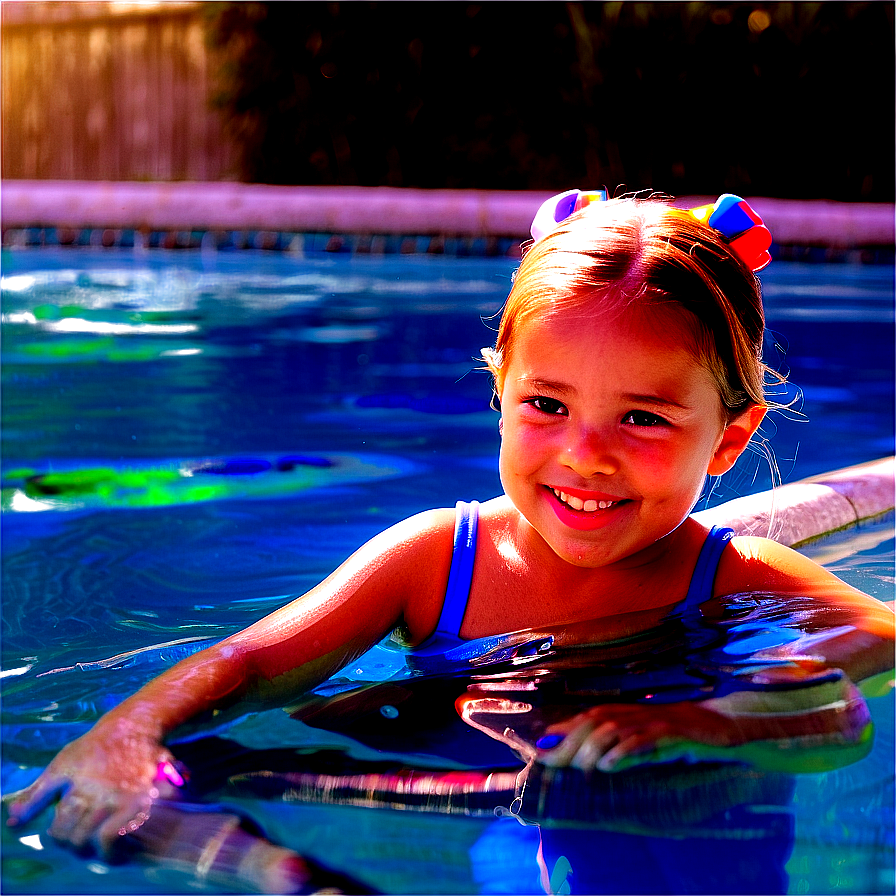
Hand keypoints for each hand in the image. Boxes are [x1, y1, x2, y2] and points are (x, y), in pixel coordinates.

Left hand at [6, 716, 177, 858]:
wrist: (133, 727)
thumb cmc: (95, 745)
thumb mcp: (62, 764)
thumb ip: (37, 793)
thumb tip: (13, 820)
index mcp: (75, 787)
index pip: (60, 829)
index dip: (59, 837)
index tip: (64, 835)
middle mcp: (96, 795)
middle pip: (77, 837)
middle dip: (75, 844)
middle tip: (80, 841)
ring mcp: (118, 799)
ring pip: (97, 839)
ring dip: (94, 847)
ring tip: (96, 846)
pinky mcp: (139, 800)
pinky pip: (120, 834)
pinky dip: (112, 847)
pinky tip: (112, 847)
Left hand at [535, 701, 739, 772]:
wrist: (724, 726)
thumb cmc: (683, 736)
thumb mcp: (647, 742)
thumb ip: (621, 747)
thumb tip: (592, 761)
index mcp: (629, 714)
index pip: (589, 718)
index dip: (563, 730)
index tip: (540, 746)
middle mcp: (637, 713)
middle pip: (595, 722)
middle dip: (569, 741)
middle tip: (550, 761)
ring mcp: (654, 720)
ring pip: (614, 729)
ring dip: (590, 748)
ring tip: (576, 768)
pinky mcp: (673, 732)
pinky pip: (644, 740)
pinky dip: (623, 751)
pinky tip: (608, 765)